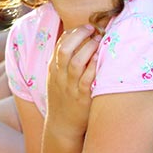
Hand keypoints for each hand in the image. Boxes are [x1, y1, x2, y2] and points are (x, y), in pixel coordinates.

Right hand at [45, 25, 99, 140]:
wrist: (61, 126)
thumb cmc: (63, 99)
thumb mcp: (56, 79)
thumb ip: (64, 61)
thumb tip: (79, 40)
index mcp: (53, 69)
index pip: (59, 44)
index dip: (73, 32)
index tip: (86, 26)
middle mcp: (59, 76)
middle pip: (65, 49)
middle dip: (79, 35)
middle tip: (92, 28)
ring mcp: (70, 87)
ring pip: (75, 62)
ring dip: (88, 48)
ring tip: (99, 40)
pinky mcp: (81, 98)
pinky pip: (86, 80)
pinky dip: (92, 67)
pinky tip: (99, 58)